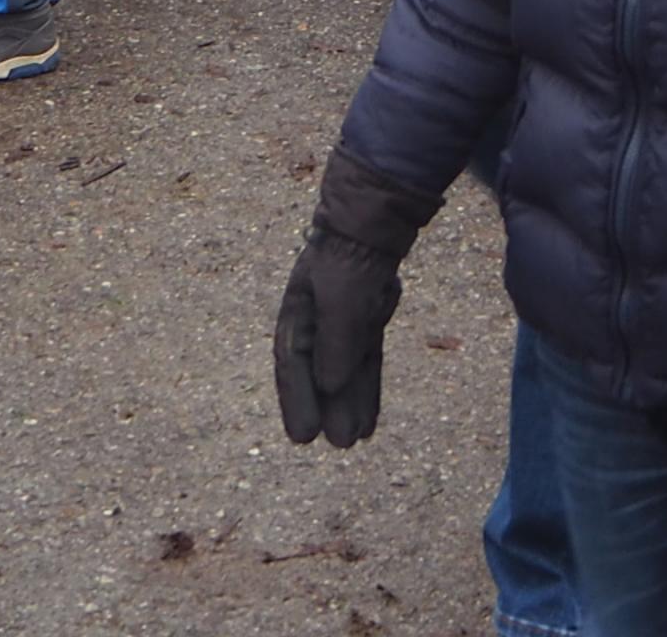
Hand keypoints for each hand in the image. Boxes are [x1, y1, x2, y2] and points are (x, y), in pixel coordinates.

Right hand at [272, 147, 440, 448]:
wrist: (375, 220)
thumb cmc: (351, 255)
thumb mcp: (342, 299)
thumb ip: (336, 342)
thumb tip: (328, 387)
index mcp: (296, 312)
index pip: (291, 364)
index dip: (296, 401)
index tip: (303, 437)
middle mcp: (314, 320)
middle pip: (317, 372)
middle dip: (326, 409)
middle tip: (337, 446)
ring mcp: (340, 320)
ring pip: (342, 370)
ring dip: (348, 403)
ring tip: (354, 440)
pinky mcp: (364, 320)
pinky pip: (362, 360)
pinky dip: (365, 386)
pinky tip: (368, 416)